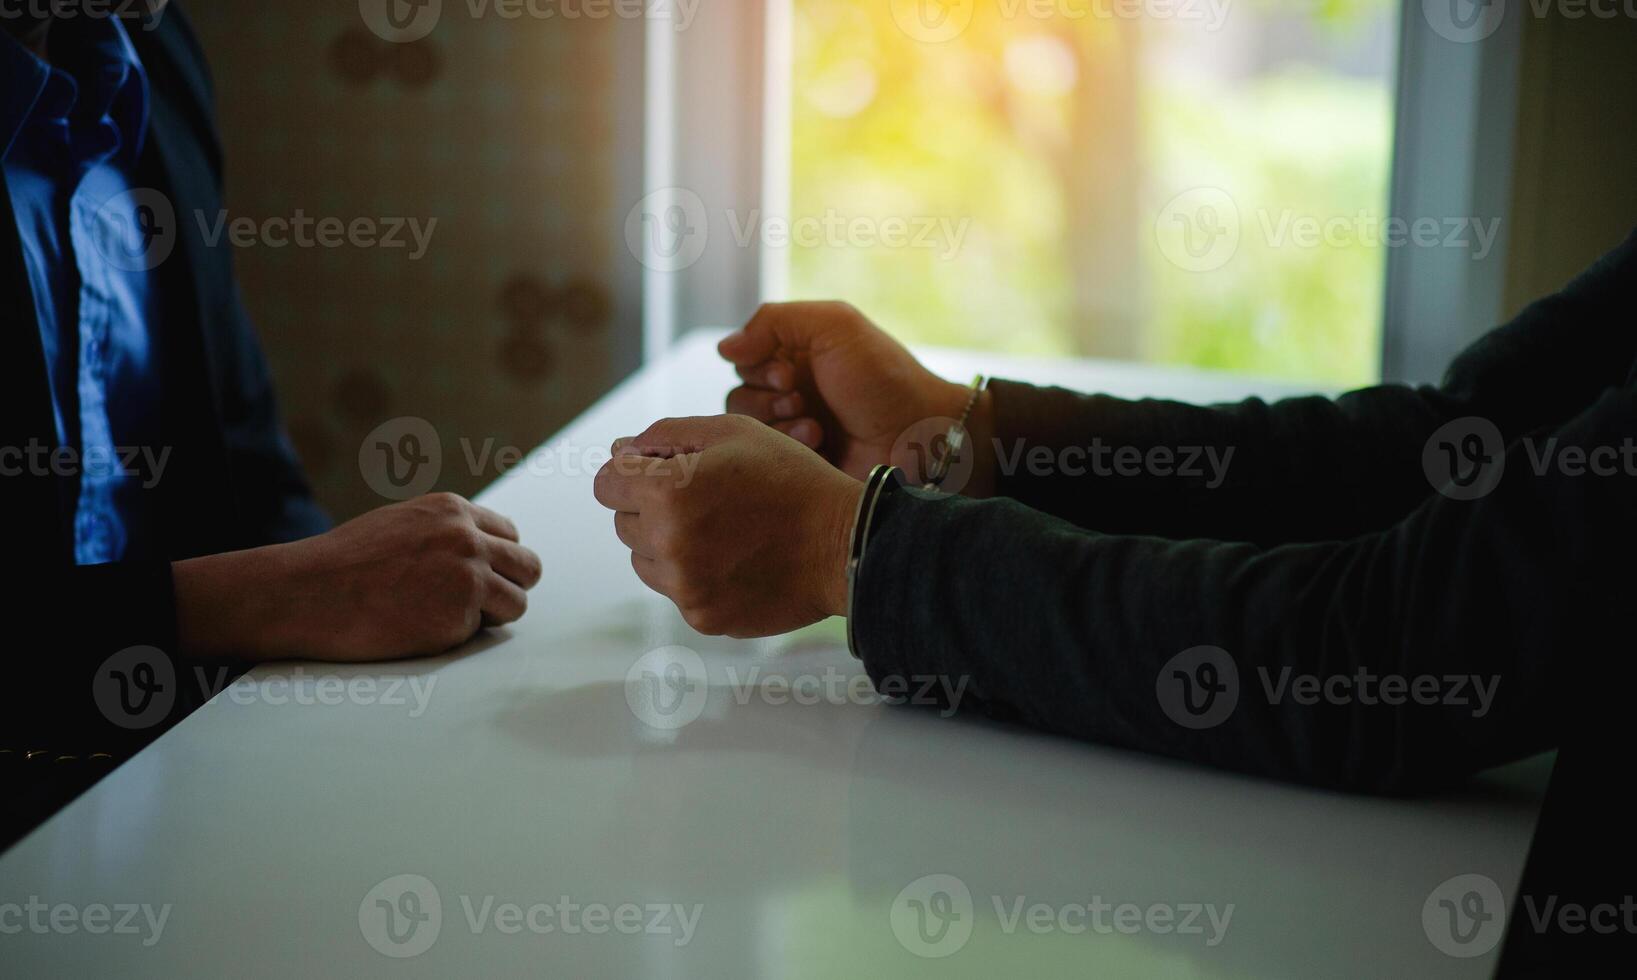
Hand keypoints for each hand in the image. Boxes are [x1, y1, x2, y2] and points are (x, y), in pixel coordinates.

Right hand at [173, 493, 542, 661]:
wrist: (308, 592)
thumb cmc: (345, 563)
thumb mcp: (403, 524)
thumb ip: (446, 532)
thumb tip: (483, 550)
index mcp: (454, 512)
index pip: (510, 534)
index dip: (498, 559)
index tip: (480, 575)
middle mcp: (469, 540)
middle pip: (529, 567)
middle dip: (511, 586)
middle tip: (482, 604)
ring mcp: (468, 578)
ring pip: (517, 603)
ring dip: (492, 616)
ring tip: (446, 618)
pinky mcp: (458, 618)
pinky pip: (481, 632)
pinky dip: (459, 636)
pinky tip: (420, 628)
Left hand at [594, 415, 861, 637]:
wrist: (845, 544)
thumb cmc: (791, 480)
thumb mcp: (733, 432)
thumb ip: (665, 435)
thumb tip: (619, 451)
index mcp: (668, 489)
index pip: (607, 483)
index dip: (631, 472)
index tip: (661, 472)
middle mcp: (667, 541)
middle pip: (623, 522)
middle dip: (651, 506)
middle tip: (704, 499)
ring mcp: (684, 585)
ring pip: (643, 559)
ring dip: (666, 543)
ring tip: (720, 530)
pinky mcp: (702, 615)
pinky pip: (675, 590)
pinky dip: (694, 574)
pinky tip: (734, 559)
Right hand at [719, 301, 995, 493]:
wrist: (920, 436)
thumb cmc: (883, 377)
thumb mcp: (834, 326)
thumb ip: (774, 321)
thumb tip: (723, 348)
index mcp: (798, 355)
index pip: (743, 358)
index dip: (755, 364)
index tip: (787, 373)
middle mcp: (792, 392)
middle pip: (738, 396)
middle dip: (764, 398)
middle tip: (800, 400)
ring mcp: (795, 431)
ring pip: (747, 430)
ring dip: (776, 424)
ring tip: (814, 426)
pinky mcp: (800, 466)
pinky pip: (765, 460)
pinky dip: (788, 448)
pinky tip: (819, 443)